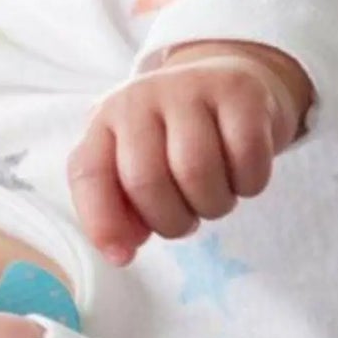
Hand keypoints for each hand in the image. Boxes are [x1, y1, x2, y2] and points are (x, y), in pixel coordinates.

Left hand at [68, 41, 311, 265]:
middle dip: (171, 221)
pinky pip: (246, 157)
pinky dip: (249, 184)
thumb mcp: (135, 163)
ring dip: (212, 206)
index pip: (89, 172)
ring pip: (196, 172)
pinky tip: (242, 176)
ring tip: (215, 197)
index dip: (103, 222)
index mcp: (106, 119)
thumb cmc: (174, 137)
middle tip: (187, 218)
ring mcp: (190, 89)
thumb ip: (119, 207)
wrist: (227, 79)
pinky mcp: (240, 91)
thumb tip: (122, 252)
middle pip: (146, 180)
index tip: (124, 257)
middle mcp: (140, 97)